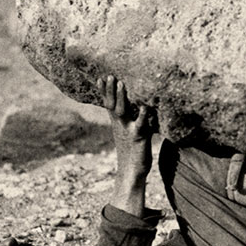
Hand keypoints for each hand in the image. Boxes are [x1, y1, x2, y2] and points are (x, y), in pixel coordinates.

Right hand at [98, 76, 153, 207]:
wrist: (132, 170)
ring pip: (122, 111)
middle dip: (110, 90)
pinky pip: (141, 124)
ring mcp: (128, 130)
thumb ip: (127, 118)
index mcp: (116, 122)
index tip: (100, 77)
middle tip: (109, 75)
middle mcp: (120, 124)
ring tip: (121, 84)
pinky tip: (146, 107)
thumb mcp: (126, 131)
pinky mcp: (139, 137)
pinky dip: (143, 115)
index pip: (107, 103)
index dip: (103, 91)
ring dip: (121, 97)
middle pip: (112, 104)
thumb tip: (130, 106)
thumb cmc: (131, 148)